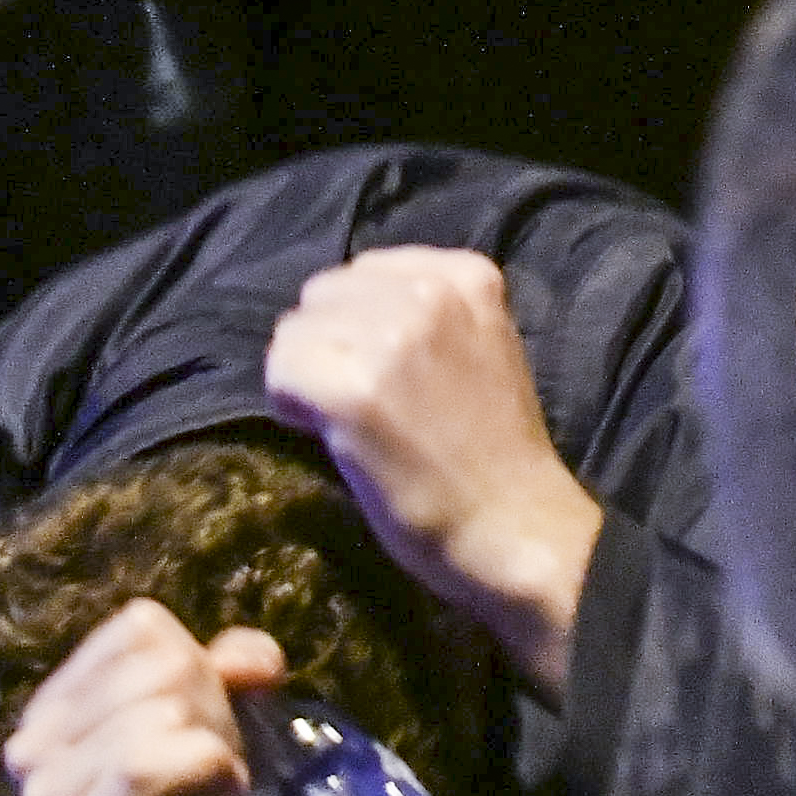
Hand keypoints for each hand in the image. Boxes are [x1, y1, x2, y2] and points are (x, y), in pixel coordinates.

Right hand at [4, 598, 273, 795]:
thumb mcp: (215, 745)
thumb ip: (229, 680)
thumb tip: (253, 653)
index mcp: (55, 709)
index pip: (143, 627)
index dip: (204, 670)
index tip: (210, 742)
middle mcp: (31, 742)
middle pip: (163, 663)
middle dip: (217, 719)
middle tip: (210, 793)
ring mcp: (43, 792)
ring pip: (164, 709)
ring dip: (218, 761)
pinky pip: (150, 764)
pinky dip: (206, 785)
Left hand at [262, 248, 603, 699]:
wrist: (514, 526)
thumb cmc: (495, 451)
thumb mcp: (482, 346)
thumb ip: (427, 314)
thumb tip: (346, 311)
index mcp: (468, 275)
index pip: (366, 270)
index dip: (358, 321)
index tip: (382, 369)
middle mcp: (430, 292)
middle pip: (324, 293)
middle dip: (329, 341)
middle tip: (356, 396)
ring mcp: (390, 338)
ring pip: (294, 332)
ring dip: (306, 374)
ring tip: (343, 418)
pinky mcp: (354, 390)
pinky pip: (281, 373)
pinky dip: (290, 404)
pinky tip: (323, 431)